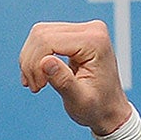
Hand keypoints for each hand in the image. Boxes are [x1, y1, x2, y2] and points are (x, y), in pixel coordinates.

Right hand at [18, 20, 133, 135]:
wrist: (110, 110)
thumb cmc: (98, 107)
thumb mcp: (80, 100)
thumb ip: (63, 80)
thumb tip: (45, 61)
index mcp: (95, 41)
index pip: (48, 40)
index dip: (35, 63)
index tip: (38, 87)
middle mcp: (91, 29)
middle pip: (41, 34)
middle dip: (31, 62)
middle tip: (36, 86)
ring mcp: (83, 30)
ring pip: (39, 34)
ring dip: (31, 60)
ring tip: (37, 83)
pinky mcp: (75, 35)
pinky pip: (44, 37)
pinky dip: (35, 57)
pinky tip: (38, 75)